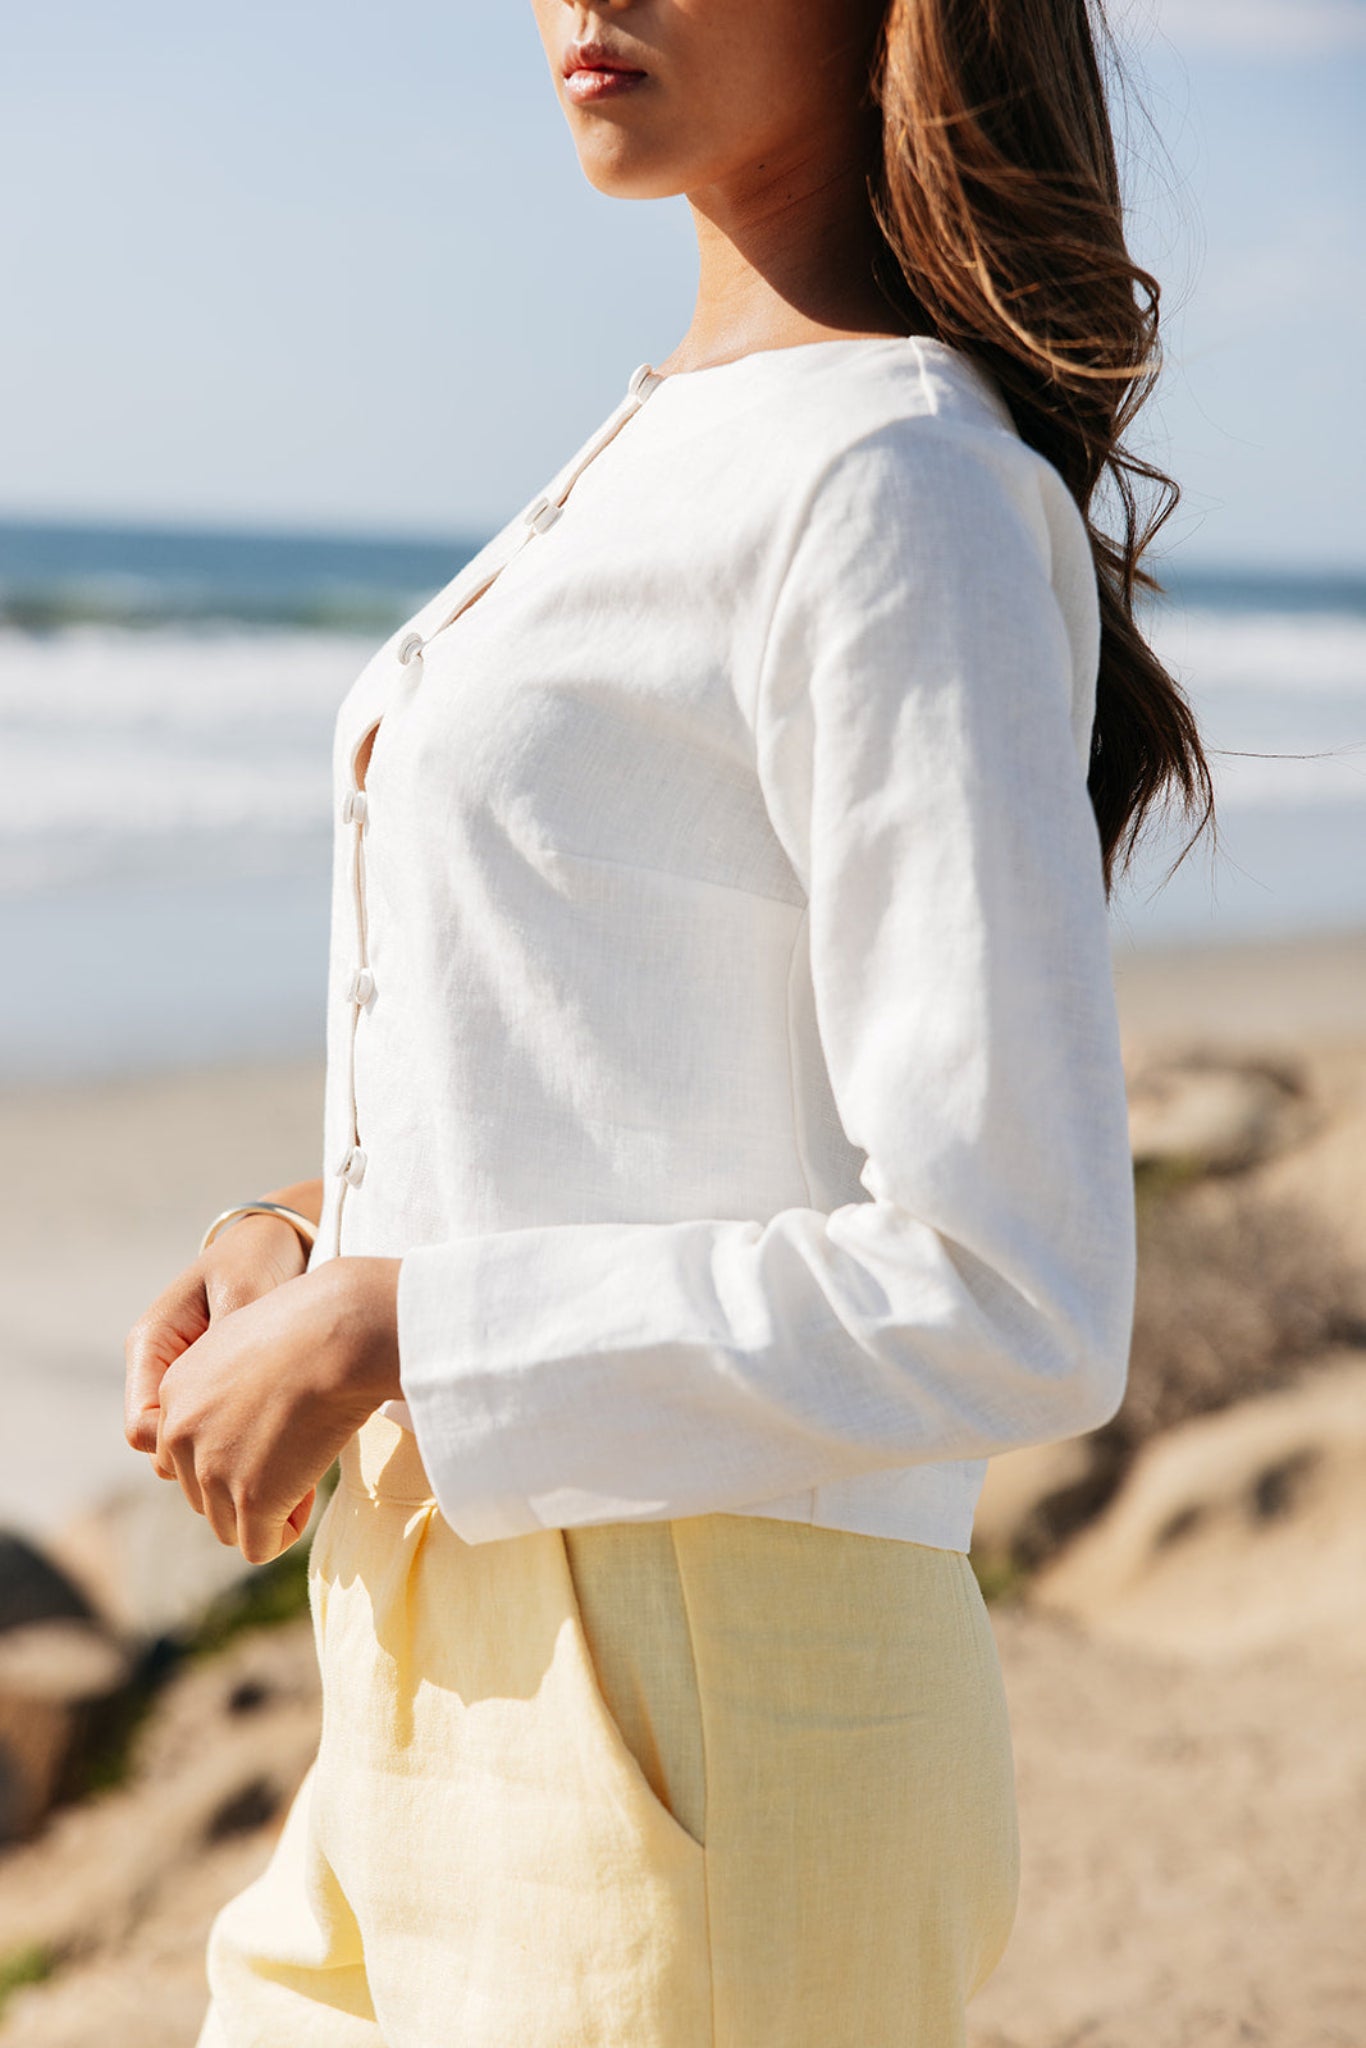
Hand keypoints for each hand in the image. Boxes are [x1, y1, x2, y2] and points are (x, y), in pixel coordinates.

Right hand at [124, 1207, 314, 1461]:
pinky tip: (292, 1450)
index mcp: (153, 1344)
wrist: (282, 1239)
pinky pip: (223, 1435)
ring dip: (232, 1463)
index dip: (178, 1451)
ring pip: (193, 1450)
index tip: (233, 1454)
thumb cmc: (260, 1260)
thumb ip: (231, 1347)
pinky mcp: (221, 1391)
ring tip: (286, 1462)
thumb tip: (231, 1406)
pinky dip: (252, 1450)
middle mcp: (164, 1371)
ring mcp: (190, 1384)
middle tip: (270, 1469)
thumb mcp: (246, 1294)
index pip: (142, 1426)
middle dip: (209, 1468)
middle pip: (165, 1449)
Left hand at [153, 1257, 403, 1564]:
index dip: (232, 1452)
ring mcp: (213, 1469)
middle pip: (203, 1493)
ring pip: (227, 1524)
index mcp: (175, 1391)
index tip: (273, 1431)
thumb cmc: (314, 1323)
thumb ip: (231, 1381)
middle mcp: (182, 1433)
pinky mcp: (251, 1497)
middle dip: (247, 1485)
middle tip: (296, 1454)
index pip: (187, 1452)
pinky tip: (307, 1498)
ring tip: (305, 1472)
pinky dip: (282, 1533)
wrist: (340, 1332)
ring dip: (265, 1509)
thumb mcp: (249, 1338)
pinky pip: (258, 1546)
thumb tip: (250, 1415)